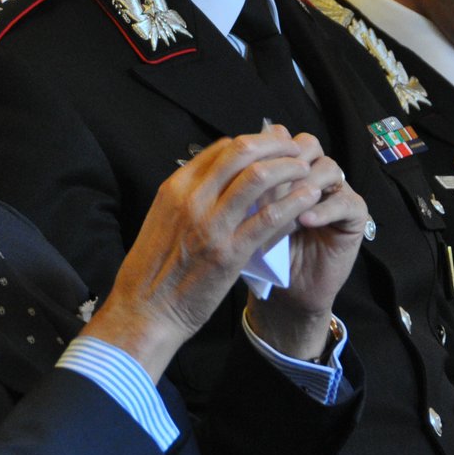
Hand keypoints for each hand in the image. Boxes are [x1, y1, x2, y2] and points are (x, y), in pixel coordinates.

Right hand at [82, 128, 328, 378]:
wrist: (145, 311)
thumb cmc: (154, 270)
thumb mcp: (163, 219)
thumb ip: (189, 197)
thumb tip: (218, 180)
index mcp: (176, 188)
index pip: (222, 148)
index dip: (255, 143)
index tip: (273, 148)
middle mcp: (192, 199)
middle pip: (242, 151)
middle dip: (275, 145)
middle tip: (294, 149)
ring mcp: (211, 225)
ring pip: (258, 177)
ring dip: (288, 167)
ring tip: (305, 169)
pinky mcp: (229, 253)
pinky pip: (268, 218)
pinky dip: (293, 203)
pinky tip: (308, 198)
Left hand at [246, 130, 368, 359]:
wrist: (285, 294)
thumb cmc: (261, 254)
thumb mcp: (245, 218)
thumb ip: (243, 188)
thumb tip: (229, 160)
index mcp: (288, 168)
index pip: (282, 138)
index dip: (265, 148)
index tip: (244, 167)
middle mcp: (314, 174)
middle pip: (308, 144)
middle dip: (286, 162)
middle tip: (267, 185)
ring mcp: (336, 192)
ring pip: (329, 168)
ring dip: (303, 186)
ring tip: (283, 207)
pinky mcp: (354, 217)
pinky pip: (345, 202)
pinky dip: (323, 210)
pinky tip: (304, 222)